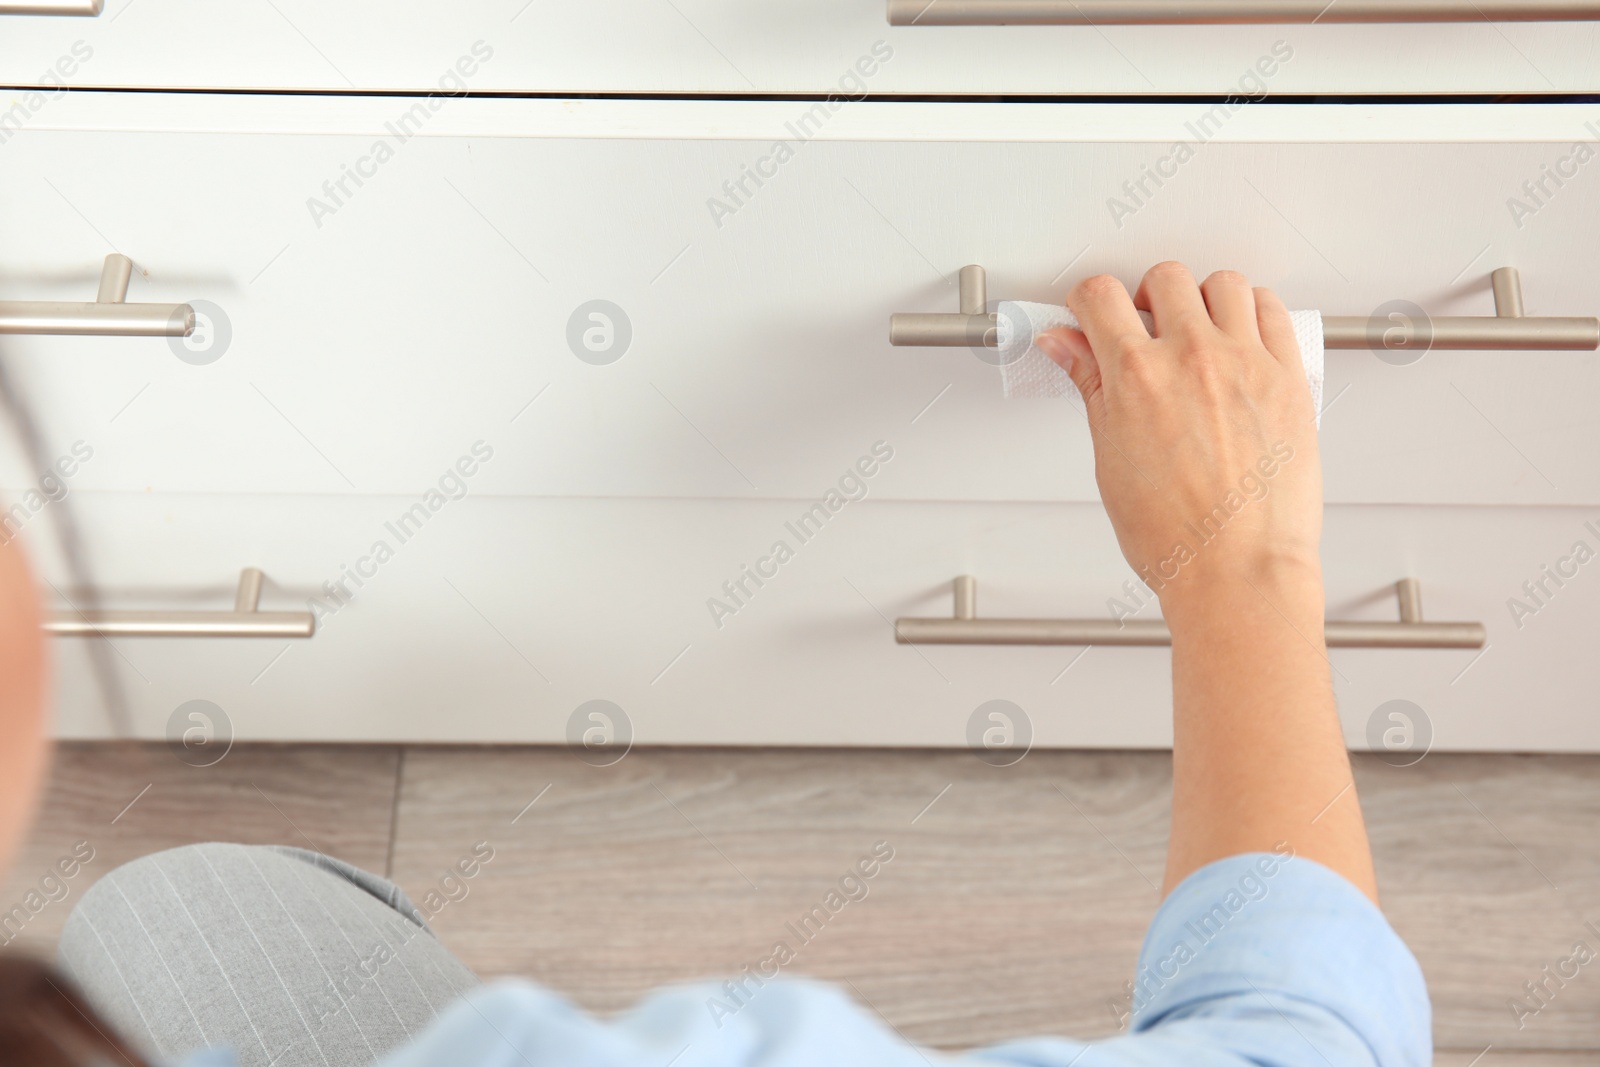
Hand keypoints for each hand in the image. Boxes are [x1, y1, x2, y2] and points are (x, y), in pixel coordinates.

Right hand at [1035, 262, 1321, 620]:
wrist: (1237, 571)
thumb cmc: (1175, 536)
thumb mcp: (1109, 458)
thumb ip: (1090, 387)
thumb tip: (1066, 348)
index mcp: (1136, 376)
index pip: (1100, 295)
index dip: (1088, 301)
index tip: (1091, 315)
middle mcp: (1191, 358)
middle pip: (1164, 278)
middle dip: (1147, 298)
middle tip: (1146, 330)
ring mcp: (1245, 363)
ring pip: (1224, 283)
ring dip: (1203, 299)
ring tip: (1198, 332)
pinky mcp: (1289, 377)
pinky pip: (1273, 310)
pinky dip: (1254, 312)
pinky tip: (1242, 338)